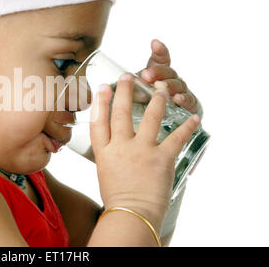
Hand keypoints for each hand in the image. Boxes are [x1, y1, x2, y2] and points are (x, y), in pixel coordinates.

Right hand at [90, 74, 200, 230]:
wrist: (131, 215)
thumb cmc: (118, 199)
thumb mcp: (106, 173)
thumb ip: (111, 156)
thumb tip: (118, 145)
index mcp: (105, 152)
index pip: (99, 121)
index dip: (100, 102)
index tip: (103, 88)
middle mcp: (121, 147)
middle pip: (121, 113)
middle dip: (125, 92)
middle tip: (129, 77)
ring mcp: (142, 151)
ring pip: (150, 117)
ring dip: (157, 100)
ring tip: (161, 88)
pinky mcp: (161, 158)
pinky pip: (176, 137)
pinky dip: (187, 126)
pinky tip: (193, 117)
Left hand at [137, 39, 198, 114]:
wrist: (161, 120)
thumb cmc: (148, 101)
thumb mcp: (135, 92)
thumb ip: (132, 86)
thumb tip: (125, 81)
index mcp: (158, 73)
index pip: (161, 58)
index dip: (159, 50)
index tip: (154, 43)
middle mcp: (171, 79)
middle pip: (167, 71)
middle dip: (157, 72)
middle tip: (146, 75)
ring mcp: (181, 90)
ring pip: (177, 84)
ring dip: (168, 85)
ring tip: (161, 86)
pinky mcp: (189, 103)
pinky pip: (188, 99)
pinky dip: (183, 99)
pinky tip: (177, 98)